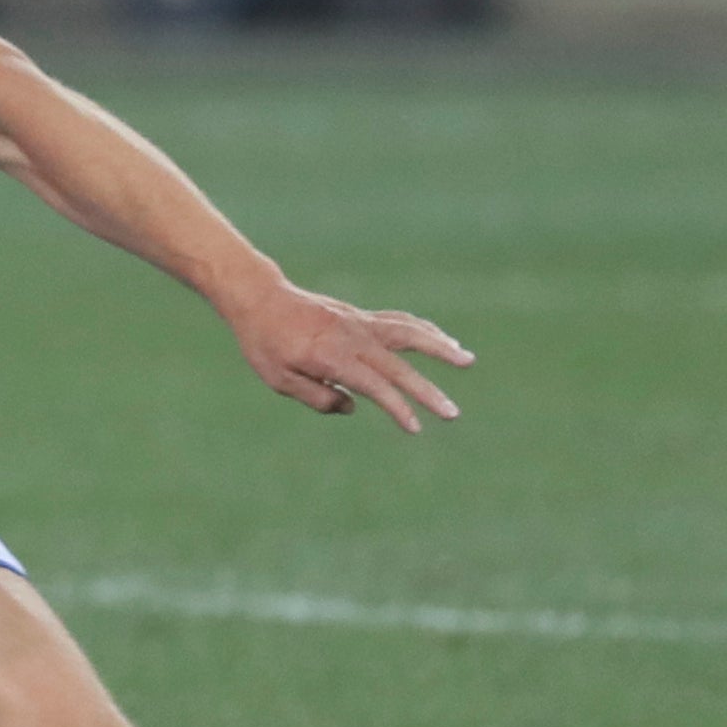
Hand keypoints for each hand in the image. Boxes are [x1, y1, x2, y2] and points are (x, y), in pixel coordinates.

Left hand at [224, 278, 470, 432]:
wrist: (259, 299)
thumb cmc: (264, 343)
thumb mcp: (278, 378)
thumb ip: (315, 396)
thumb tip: (352, 406)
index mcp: (331, 357)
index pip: (374, 386)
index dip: (397, 407)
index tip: (415, 427)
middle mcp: (351, 338)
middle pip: (398, 367)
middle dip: (427, 392)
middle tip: (453, 414)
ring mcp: (359, 323)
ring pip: (408, 333)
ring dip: (439, 347)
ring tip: (467, 359)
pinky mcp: (361, 316)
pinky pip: (399, 322)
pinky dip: (423, 330)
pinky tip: (442, 339)